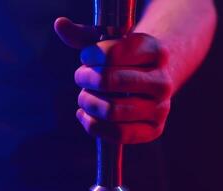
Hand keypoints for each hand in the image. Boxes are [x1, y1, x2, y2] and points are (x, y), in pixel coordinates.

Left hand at [54, 17, 172, 143]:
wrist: (152, 80)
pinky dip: (92, 125)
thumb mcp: (110, 43)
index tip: (86, 56)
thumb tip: (59, 24)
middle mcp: (163, 81)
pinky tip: (85, 114)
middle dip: (85, 78)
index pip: (111, 54)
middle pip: (108, 81)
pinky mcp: (154, 130)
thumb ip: (84, 35)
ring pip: (111, 111)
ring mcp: (161, 108)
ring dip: (86, 102)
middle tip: (80, 77)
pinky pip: (117, 134)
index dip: (89, 56)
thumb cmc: (125, 60)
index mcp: (156, 51)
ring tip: (83, 96)